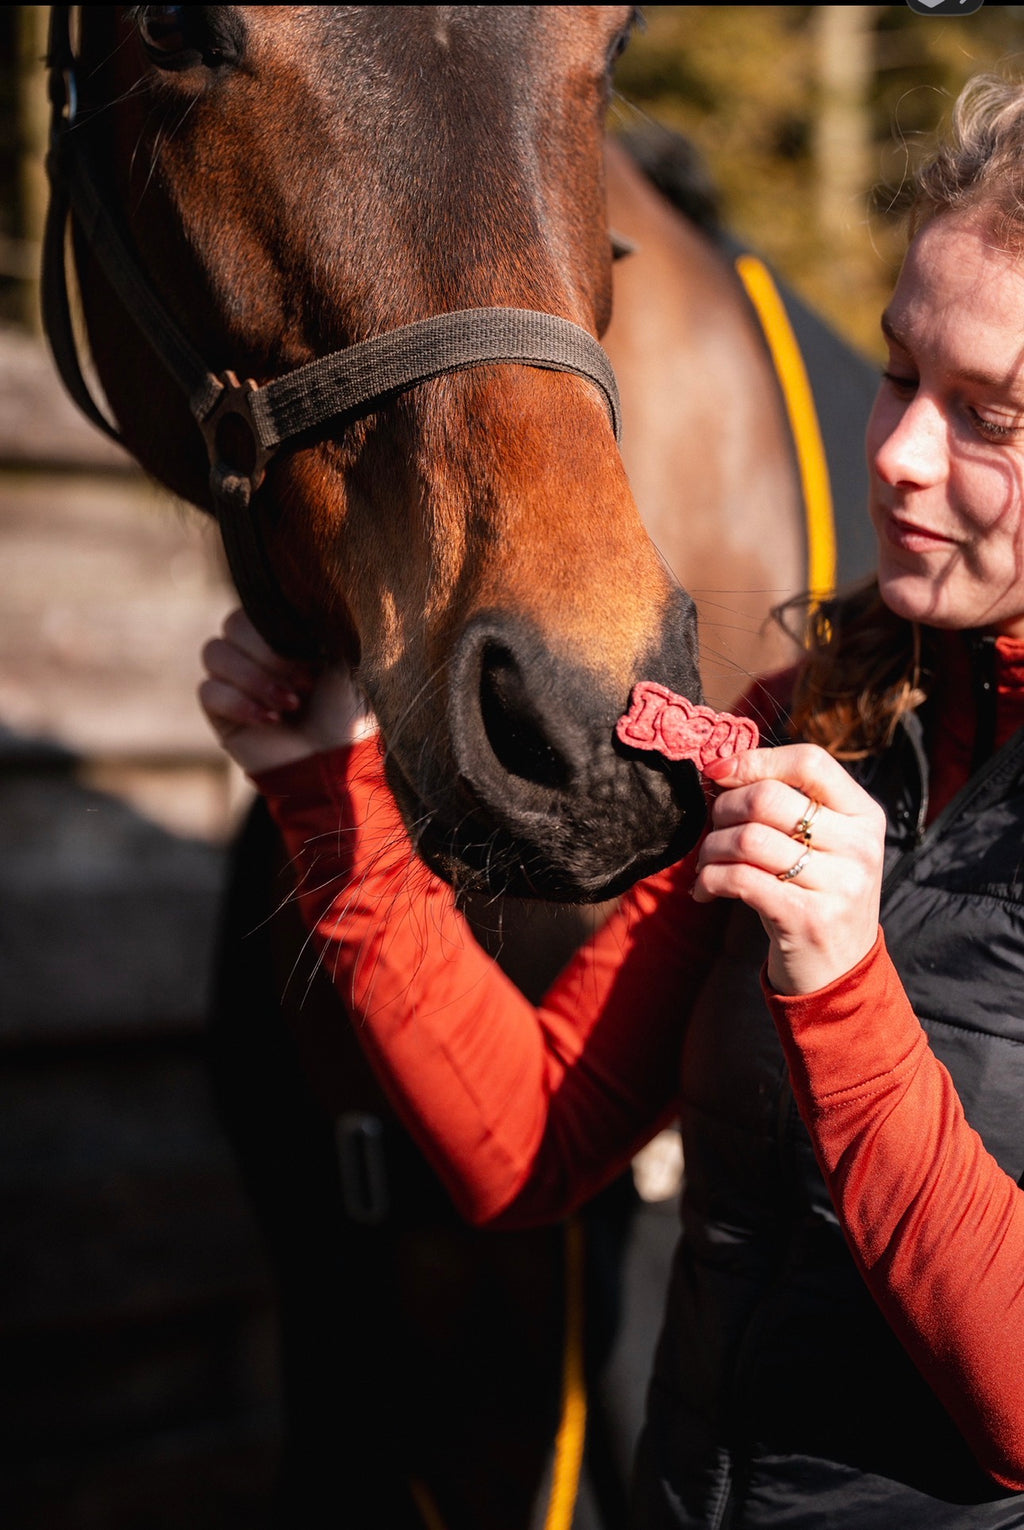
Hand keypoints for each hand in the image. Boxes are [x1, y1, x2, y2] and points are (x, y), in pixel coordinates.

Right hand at [198, 608, 377, 775]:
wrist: (336, 765)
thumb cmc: (347, 713)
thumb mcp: (345, 661)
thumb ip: (321, 624)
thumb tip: (303, 591)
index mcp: (283, 632)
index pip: (258, 605)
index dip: (279, 629)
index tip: (315, 660)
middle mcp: (254, 651)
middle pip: (232, 625)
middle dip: (269, 656)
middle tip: (305, 687)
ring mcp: (234, 680)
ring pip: (214, 654)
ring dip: (256, 679)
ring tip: (291, 705)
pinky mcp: (220, 710)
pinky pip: (209, 691)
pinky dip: (241, 703)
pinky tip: (271, 720)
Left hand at [692, 743, 885, 994]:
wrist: (840, 974)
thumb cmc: (817, 896)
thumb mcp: (825, 846)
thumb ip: (790, 805)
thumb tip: (723, 769)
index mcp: (865, 816)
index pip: (810, 762)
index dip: (756, 760)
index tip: (720, 773)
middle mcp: (859, 847)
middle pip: (768, 798)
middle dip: (724, 809)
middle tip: (711, 828)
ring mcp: (838, 884)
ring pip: (748, 838)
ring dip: (711, 848)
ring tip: (706, 864)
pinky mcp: (807, 918)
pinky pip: (738, 878)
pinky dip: (709, 879)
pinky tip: (705, 890)